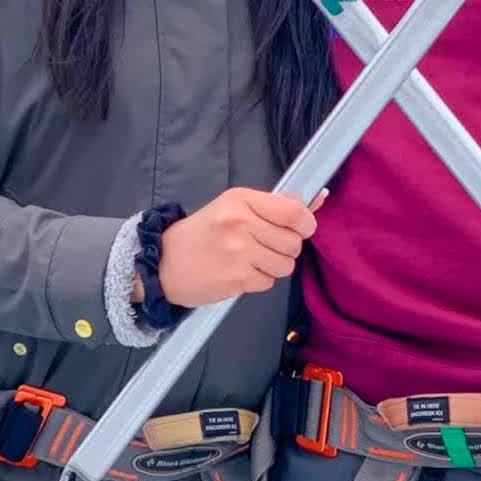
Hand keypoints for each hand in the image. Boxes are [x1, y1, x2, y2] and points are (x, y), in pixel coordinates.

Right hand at [156, 188, 325, 306]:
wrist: (163, 262)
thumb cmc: (201, 232)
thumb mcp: (233, 206)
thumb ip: (274, 204)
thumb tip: (318, 197)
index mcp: (240, 200)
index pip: (293, 212)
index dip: (306, 222)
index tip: (302, 227)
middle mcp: (241, 224)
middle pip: (294, 242)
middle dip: (286, 246)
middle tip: (266, 244)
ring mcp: (239, 254)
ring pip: (286, 265)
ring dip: (274, 265)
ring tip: (252, 259)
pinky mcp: (237, 280)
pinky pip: (269, 282)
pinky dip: (259, 279)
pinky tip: (240, 271)